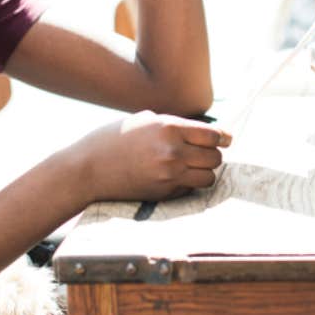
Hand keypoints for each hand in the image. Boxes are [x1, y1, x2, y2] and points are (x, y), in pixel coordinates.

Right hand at [71, 111, 231, 202]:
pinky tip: (176, 177)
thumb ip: (175, 125)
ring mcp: (168, 175)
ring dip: (205, 172)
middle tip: (207, 152)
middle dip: (214, 155)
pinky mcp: (162, 194)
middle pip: (215, 158)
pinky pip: (190, 190)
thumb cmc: (114, 139)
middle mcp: (172, 152)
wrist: (87, 169)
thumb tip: (203, 132)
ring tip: (194, 166)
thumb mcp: (146, 121)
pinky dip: (189, 184)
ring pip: (208, 177)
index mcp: (169, 128)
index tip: (227, 139)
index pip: (213, 135)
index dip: (224, 137)